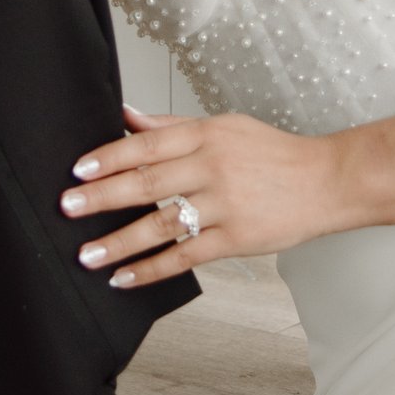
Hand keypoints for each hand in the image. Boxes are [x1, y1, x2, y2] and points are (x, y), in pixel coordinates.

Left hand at [61, 106, 345, 282]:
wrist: (328, 181)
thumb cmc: (273, 154)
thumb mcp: (225, 127)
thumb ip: (173, 125)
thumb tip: (125, 117)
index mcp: (207, 135)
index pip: (147, 144)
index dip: (109, 158)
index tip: (77, 171)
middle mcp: (213, 167)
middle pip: (147, 183)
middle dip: (102, 198)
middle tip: (67, 209)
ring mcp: (225, 205)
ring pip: (162, 225)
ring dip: (119, 242)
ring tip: (87, 254)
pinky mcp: (236, 239)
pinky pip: (185, 256)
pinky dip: (151, 269)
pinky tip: (125, 277)